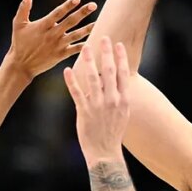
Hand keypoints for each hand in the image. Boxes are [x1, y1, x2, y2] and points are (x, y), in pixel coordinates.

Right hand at [6, 0, 95, 78]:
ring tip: (100, 22)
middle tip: (94, 5)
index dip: (67, 6)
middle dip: (82, 13)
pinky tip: (95, 40)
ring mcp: (57, 45)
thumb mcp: (18, 24)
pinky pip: (75, 49)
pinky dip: (85, 45)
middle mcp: (52, 34)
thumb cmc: (19, 43)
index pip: (57, 13)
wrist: (21, 65)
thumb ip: (23, 9)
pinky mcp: (61, 55)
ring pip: (76, 35)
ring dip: (88, 28)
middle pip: (70, 22)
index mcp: (43, 26)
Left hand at [64, 37, 131, 159]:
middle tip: (103, 38)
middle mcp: (112, 100)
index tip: (118, 44)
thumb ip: (119, 97)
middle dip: (106, 53)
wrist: (105, 152)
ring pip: (93, 78)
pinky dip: (71, 80)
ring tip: (85, 48)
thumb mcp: (123, 114)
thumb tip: (116, 81)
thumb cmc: (113, 133)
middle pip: (109, 71)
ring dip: (89, 61)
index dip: (121, 57)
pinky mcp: (84, 111)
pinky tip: (67, 70)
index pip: (124, 74)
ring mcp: (98, 105)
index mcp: (123, 100)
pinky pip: (77, 92)